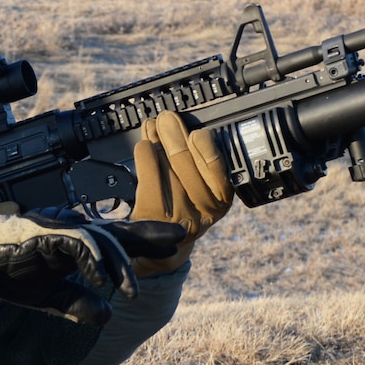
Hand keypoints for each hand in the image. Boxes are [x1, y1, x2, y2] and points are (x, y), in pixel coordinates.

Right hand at [0, 211, 183, 324]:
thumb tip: (105, 316)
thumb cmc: (10, 274)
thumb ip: (77, 304)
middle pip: (117, 229)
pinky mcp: (46, 233)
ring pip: (102, 239)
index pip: (117, 237)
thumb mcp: (50, 297)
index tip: (175, 244)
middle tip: (179, 238)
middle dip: (149, 235)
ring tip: (132, 292)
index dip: (146, 238)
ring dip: (120, 266)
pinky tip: (103, 283)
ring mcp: (59, 227)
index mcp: (76, 240)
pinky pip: (78, 244)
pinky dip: (93, 263)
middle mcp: (72, 228)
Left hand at [130, 111, 234, 272]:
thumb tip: (183, 128)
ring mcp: (178, 215)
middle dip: (174, 134)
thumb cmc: (182, 209)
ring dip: (156, 139)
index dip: (204, 146)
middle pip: (186, 161)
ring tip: (152, 126)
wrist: (161, 246)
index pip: (216, 167)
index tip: (196, 132)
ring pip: (166, 164)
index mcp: (221, 201)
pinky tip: (143, 145)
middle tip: (166, 118)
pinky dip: (145, 157)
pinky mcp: (154, 216)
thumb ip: (196, 163)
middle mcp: (203, 211)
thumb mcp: (198, 191)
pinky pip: (149, 176)